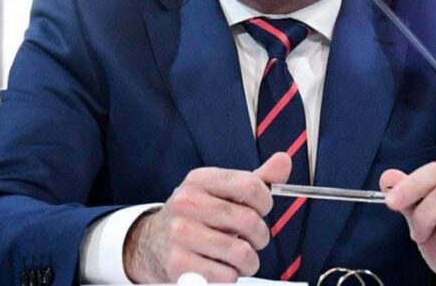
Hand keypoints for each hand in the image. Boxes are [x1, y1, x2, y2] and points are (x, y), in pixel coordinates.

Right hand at [124, 153, 291, 282]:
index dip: (265, 202)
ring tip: (241, 257)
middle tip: (254, 239)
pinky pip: (226, 275)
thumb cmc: (197, 215)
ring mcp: (180, 233)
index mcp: (201, 180)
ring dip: (249, 261)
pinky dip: (231, 276)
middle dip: (261, 236)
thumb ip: (257, 179)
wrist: (152, 242)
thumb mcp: (222, 191)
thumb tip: (284, 160)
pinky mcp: (179, 264)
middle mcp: (187, 203)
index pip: (250, 186)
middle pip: (249, 221)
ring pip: (241, 252)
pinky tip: (221, 267)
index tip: (261, 210)